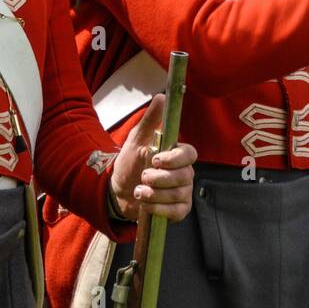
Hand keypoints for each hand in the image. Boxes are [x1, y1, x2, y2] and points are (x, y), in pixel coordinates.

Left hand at [110, 93, 196, 222]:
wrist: (118, 191)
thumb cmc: (130, 162)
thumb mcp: (137, 139)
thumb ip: (151, 120)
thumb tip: (162, 96)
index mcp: (178, 155)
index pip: (190, 154)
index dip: (175, 158)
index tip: (155, 160)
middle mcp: (184, 173)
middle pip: (185, 176)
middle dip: (160, 178)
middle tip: (143, 177)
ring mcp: (183, 192)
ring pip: (179, 194)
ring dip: (155, 194)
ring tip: (139, 191)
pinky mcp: (179, 210)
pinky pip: (177, 211)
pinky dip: (159, 208)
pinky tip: (146, 204)